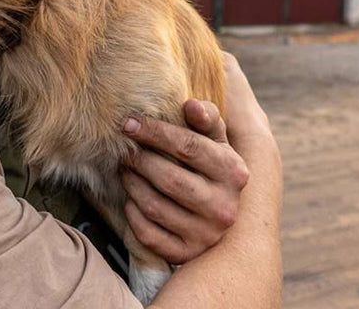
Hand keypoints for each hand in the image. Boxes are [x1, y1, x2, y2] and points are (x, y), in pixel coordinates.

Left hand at [120, 97, 250, 264]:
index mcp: (234, 172)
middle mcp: (224, 207)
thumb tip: (191, 105)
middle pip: (169, 178)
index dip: (154, 131)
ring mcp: (205, 234)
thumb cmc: (211, 166)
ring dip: (132, 184)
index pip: (188, 146)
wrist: (221, 213)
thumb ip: (206, 118)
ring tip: (125, 170)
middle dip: (139, 160)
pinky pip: (147, 234)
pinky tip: (131, 199)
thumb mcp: (216, 141)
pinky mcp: (185, 253)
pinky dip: (132, 214)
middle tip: (125, 151)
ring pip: (154, 207)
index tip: (128, 123)